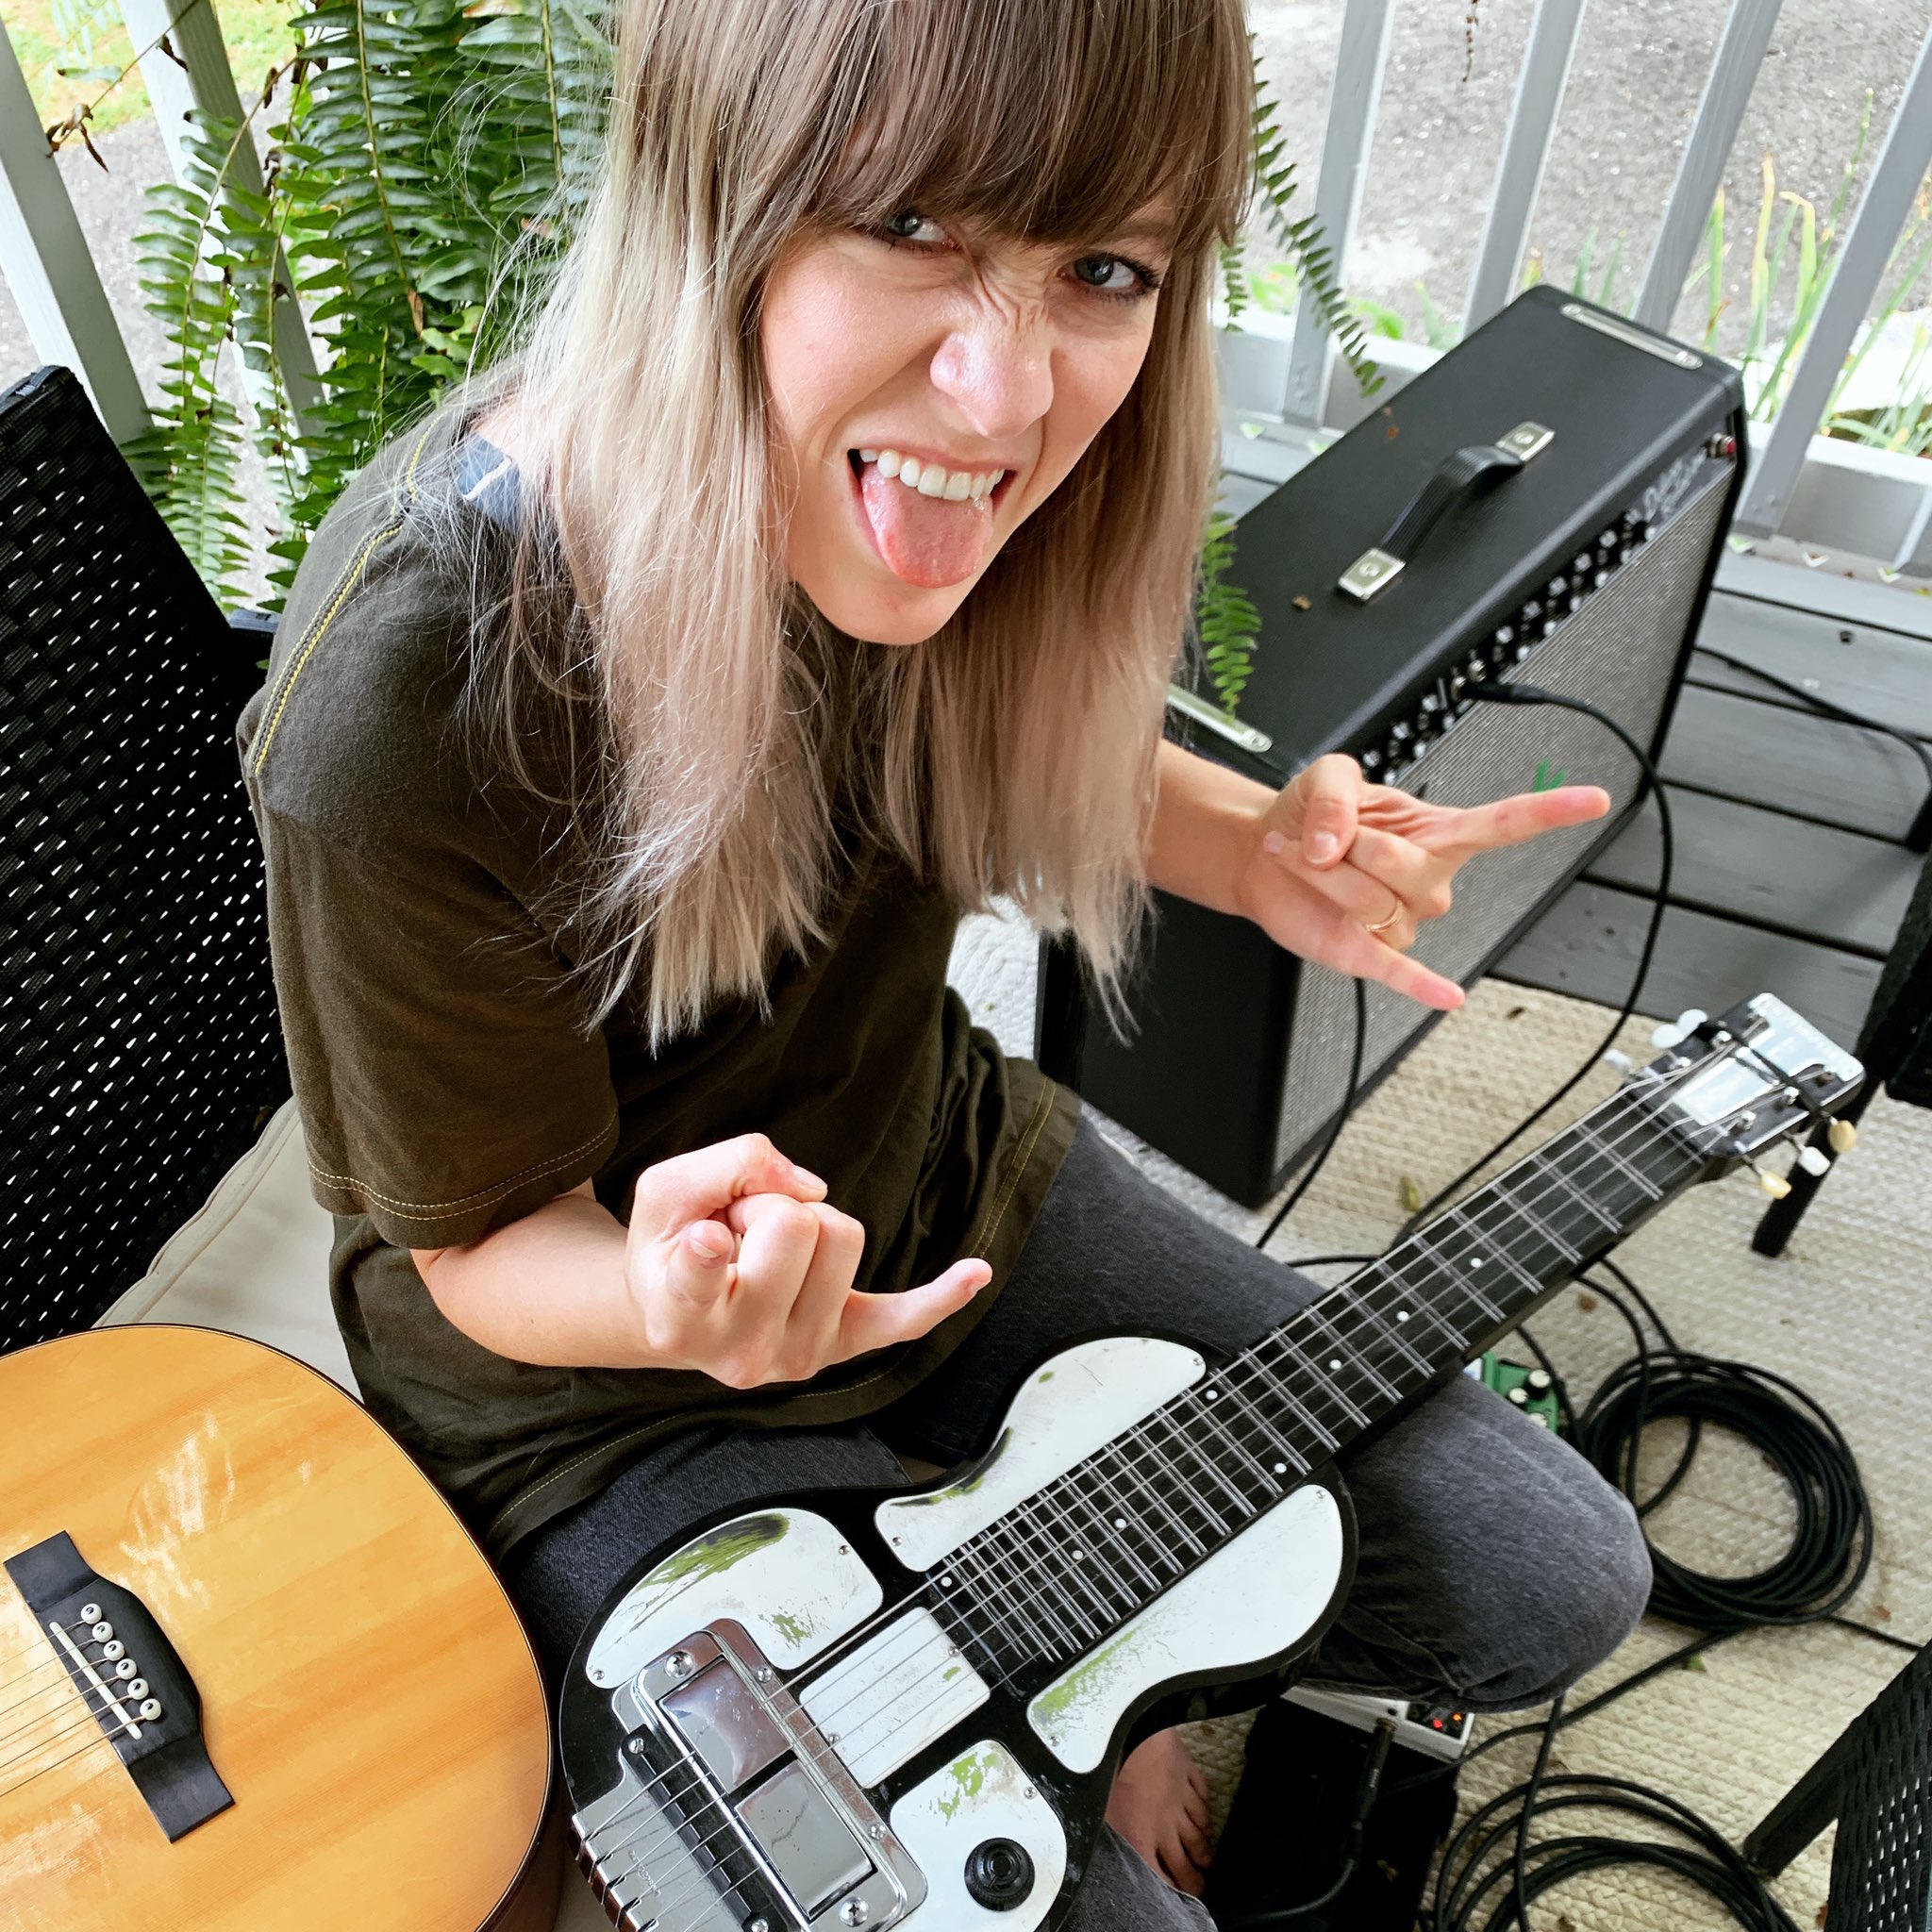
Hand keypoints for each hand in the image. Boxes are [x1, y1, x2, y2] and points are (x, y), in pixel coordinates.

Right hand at [623, 1134, 990, 1388]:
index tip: (708, 1239)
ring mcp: (799, 1355)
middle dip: (768, 1205)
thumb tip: (812, 1188)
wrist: (678, 1313)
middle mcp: (740, 1349)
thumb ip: (727, 1165)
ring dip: (808, 1224)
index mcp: (679, 1312)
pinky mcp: (844, 1346)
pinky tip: (974, 1272)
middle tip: (738, 1233)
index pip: (701, 1271)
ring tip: (766, 1251)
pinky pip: (903, 1319)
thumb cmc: (670, 1247)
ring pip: (844, 1236)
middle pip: (796, 1226)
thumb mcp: (666, 1192)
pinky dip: (941, 1297)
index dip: (708, 1247)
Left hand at [1106, 1728, 1213, 1894]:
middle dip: (1195, 1879)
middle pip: (1187, 1863)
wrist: (1135, 1735)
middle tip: (1199, 1884)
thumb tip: (1111, 1849)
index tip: (1177, 1894)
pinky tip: (1206, 1821)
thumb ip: (1114, 1833)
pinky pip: (1204, 1803)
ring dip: (1204, 1851)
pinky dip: (1207, 1815)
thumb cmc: (1113, 1770)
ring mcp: (1182, 1803)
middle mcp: (1165, 1827)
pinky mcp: (1191, 1779)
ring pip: (1200, 1837)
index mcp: (1141, 1837)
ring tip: (1205, 1860)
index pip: (1162, 1876)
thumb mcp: (1103, 1810)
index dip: (1173, 1890)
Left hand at [1235, 753, 1610, 1008]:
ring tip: (1313, 865)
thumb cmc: (1310, 817)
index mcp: (1435, 832)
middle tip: (1327, 838)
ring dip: (1329, 878)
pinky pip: (1403, 974)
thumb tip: (1338, 841)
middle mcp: (1428, 879)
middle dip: (1352, 846)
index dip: (1549, 810)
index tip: (1594, 800)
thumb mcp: (1326, 778)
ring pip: (1373, 903)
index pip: (1504, 823)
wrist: (1265, 855)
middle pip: (1405, 866)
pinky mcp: (1368, 952)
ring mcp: (1401, 918)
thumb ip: (1338, 795)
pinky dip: (1424, 987)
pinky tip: (1448, 997)